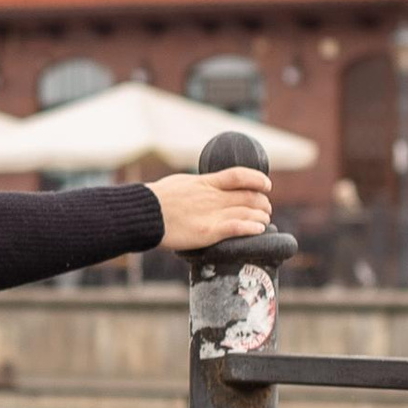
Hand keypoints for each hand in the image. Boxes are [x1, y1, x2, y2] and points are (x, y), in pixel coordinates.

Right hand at [150, 164, 273, 252]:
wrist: (141, 213)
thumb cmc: (155, 200)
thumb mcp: (180, 183)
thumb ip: (197, 186)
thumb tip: (205, 186)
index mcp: (205, 183)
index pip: (239, 176)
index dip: (257, 179)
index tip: (266, 185)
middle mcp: (212, 197)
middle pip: (249, 196)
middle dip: (262, 203)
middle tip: (264, 210)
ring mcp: (210, 214)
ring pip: (247, 213)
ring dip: (260, 218)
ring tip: (263, 222)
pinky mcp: (207, 231)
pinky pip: (237, 227)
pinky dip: (251, 228)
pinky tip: (258, 230)